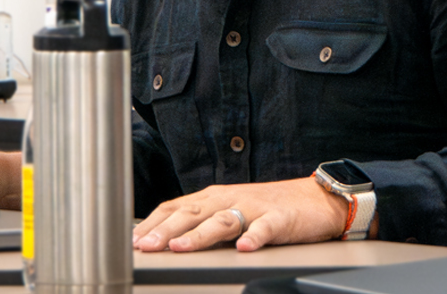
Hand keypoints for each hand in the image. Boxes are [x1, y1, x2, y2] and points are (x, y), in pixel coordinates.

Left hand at [133, 177, 350, 252]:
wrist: (313, 199)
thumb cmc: (267, 207)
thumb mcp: (228, 210)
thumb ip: (200, 222)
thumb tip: (163, 240)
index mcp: (213, 197)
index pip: (175, 207)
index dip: (153, 223)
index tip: (133, 241)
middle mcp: (229, 198)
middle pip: (193, 213)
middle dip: (166, 231)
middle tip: (146, 247)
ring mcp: (254, 208)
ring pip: (223, 220)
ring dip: (200, 234)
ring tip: (181, 247)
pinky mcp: (280, 219)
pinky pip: (265, 228)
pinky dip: (254, 238)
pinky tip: (244, 248)